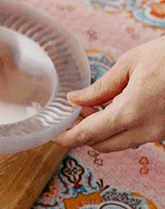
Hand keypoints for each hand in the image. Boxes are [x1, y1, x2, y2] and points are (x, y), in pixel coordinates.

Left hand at [53, 36, 164, 151]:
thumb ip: (101, 87)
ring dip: (103, 131)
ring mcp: (159, 133)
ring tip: (93, 107)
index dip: (68, 137)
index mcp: (131, 112)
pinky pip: (137, 136)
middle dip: (83, 134)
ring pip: (120, 142)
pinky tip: (117, 106)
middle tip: (72, 115)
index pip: (90, 134)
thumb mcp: (131, 64)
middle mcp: (146, 129)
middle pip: (102, 145)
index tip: (54, 136)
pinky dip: (122, 127)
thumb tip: (75, 99)